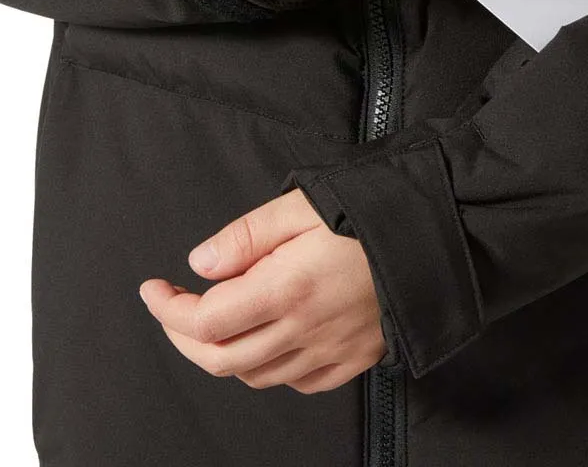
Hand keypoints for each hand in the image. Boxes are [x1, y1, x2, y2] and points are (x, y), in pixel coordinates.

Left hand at [138, 189, 387, 392]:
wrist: (434, 234)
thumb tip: (200, 263)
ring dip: (223, 353)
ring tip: (216, 321)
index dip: (168, 309)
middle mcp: (305, 330)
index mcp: (286, 289)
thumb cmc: (368, 212)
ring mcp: (331, 351)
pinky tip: (268, 341)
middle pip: (221, 358)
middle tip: (172, 308)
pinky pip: (298, 383)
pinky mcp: (354, 359)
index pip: (205, 320)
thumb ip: (245, 235)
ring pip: (255, 376)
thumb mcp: (301, 205)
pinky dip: (269, 369)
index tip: (154, 289)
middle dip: (183, 337)